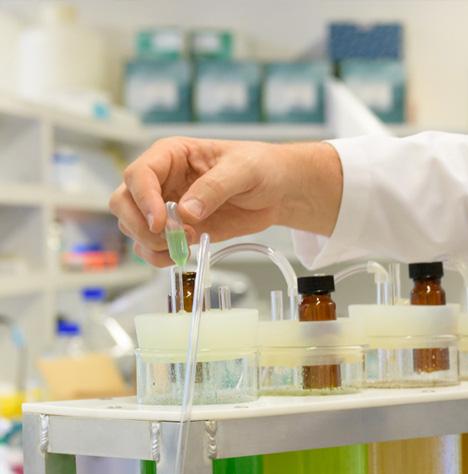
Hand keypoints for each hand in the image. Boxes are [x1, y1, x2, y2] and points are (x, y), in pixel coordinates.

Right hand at [109, 138, 341, 265]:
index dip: (143, 200)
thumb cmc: (261, 167)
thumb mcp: (243, 170)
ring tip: (189, 244)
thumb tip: (185, 213)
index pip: (138, 175)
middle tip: (173, 238)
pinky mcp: (177, 230)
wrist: (278, 190)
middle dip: (141, 225)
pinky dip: (160, 256)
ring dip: (151, 244)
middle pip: (123, 203)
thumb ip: (214, 188)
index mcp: (170, 155)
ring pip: (132, 228)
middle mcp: (160, 181)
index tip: (161, 222)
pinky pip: (152, 247)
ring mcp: (165, 207)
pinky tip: (184, 254)